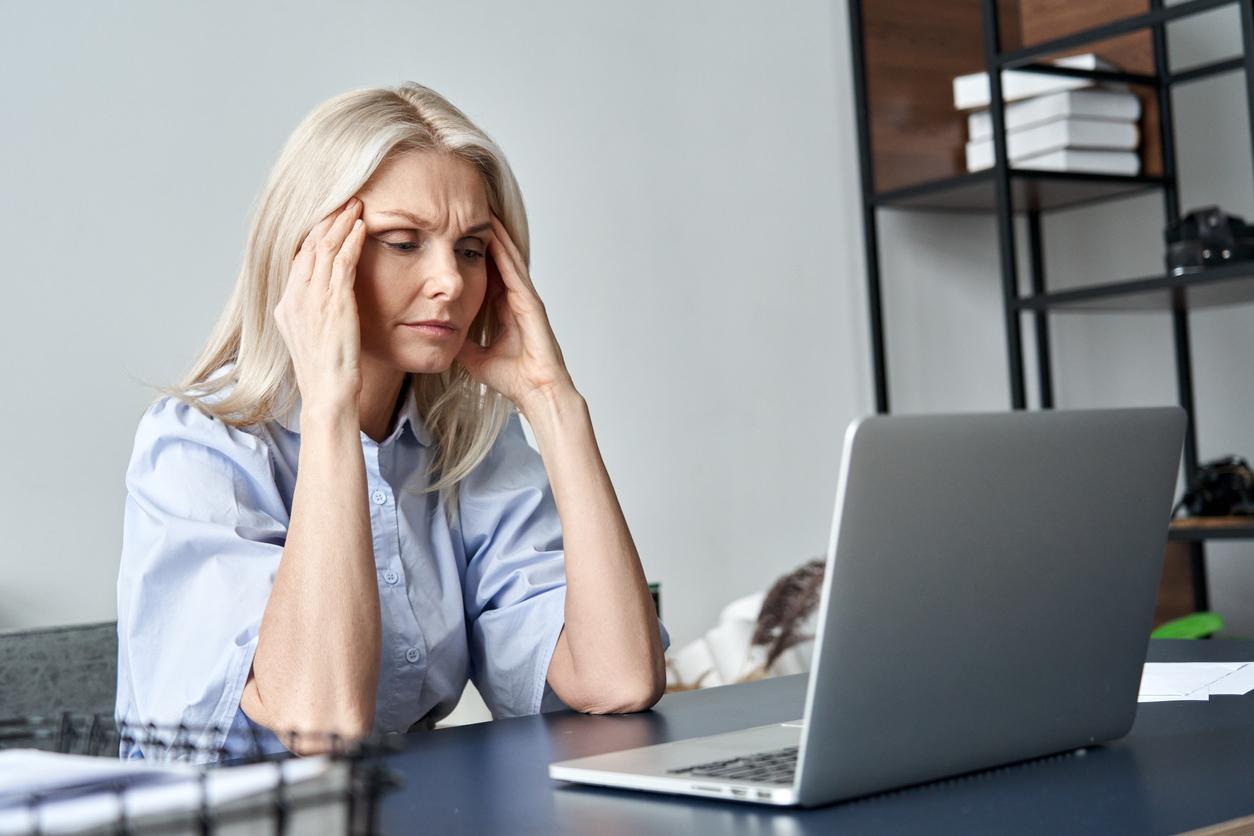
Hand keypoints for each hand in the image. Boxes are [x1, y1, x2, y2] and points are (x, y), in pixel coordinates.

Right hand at [273, 198, 367, 414]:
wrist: (327, 393)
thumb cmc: (327, 373)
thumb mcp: (314, 338)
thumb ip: (315, 315)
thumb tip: (327, 303)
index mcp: (287, 306)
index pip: (299, 258)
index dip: (314, 234)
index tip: (328, 218)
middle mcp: (294, 298)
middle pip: (309, 246)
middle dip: (327, 220)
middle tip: (344, 200)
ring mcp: (312, 299)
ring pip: (325, 248)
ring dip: (341, 223)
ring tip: (356, 205)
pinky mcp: (333, 303)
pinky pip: (342, 262)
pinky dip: (352, 241)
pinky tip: (363, 227)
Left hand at [457, 214, 575, 411]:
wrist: (536, 392)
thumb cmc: (514, 379)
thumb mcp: (475, 357)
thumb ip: (462, 344)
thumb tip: (441, 336)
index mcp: (504, 309)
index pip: (486, 272)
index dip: (472, 252)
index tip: (456, 232)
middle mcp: (515, 299)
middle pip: (497, 258)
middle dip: (484, 235)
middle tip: (468, 208)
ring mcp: (525, 298)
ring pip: (508, 257)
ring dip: (495, 233)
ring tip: (481, 208)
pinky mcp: (531, 302)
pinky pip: (514, 269)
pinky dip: (504, 249)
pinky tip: (493, 231)